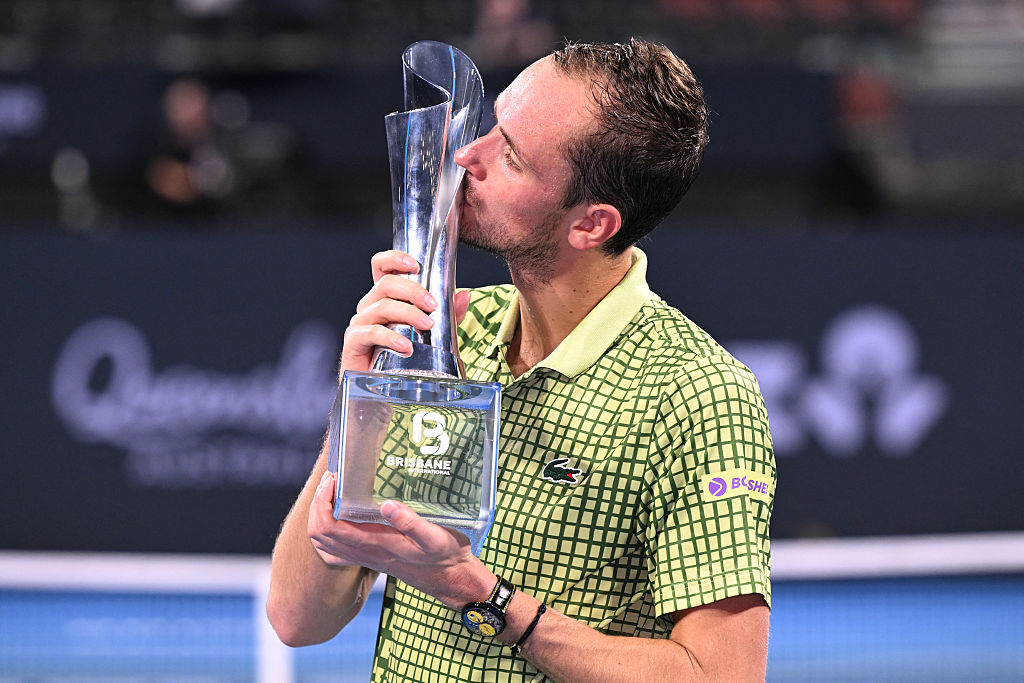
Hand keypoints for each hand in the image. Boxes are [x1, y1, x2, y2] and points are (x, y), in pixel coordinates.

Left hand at [308, 471, 491, 608]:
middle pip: (319, 534)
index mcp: (375, 544)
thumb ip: (412, 522)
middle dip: (317, 503)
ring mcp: (364, 557)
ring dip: (320, 515)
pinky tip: (339, 516)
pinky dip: (327, 532)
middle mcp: (364, 553)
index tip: (334, 479)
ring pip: (323, 543)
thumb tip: (387, 505)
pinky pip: (334, 551)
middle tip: (332, 480)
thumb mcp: (435, 537)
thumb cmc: (445, 555)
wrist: (450, 579)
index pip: (329, 527)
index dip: (322, 502)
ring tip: (332, 492)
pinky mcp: (369, 558)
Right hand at [340, 250, 470, 375]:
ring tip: (427, 326)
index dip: (394, 258)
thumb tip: (464, 295)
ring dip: (408, 314)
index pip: (381, 266)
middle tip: (433, 306)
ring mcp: (360, 323)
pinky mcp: (354, 342)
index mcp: (385, 297)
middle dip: (413, 291)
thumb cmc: (405, 357)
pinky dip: (391, 338)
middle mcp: (370, 306)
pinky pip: (371, 333)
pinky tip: (406, 347)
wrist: (385, 390)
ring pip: (382, 306)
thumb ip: (448, 314)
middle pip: (386, 284)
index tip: (415, 264)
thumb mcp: (432, 332)